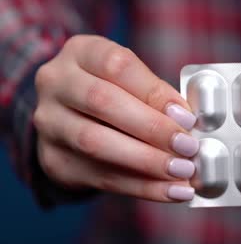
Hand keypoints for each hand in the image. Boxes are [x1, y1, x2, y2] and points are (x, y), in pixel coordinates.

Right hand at [33, 35, 198, 201]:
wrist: (70, 119)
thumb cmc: (114, 92)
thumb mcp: (130, 79)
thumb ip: (155, 94)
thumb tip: (187, 121)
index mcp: (82, 52)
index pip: (118, 66)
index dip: (155, 93)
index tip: (187, 118)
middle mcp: (56, 83)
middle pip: (103, 103)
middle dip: (152, 128)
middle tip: (188, 147)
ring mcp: (50, 123)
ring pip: (96, 143)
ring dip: (147, 161)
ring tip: (183, 172)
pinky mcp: (54, 160)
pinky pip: (101, 177)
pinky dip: (142, 187)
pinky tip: (171, 191)